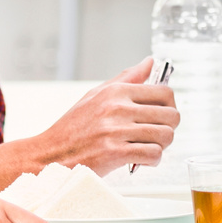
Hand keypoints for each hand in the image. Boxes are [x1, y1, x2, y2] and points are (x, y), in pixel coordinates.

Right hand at [39, 58, 180, 173]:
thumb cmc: (73, 128)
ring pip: (166, 136)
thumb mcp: (96, 95)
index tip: (163, 114)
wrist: (50, 155)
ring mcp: (116, 130)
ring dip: (162, 145)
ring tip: (148, 146)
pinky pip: (153, 154)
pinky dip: (152, 160)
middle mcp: (117, 108)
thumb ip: (126, 78)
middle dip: (169, 127)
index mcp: (115, 91)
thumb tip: (149, 62)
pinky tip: (141, 159)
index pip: (164, 92)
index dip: (170, 106)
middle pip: (171, 115)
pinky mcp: (115, 153)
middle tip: (156, 134)